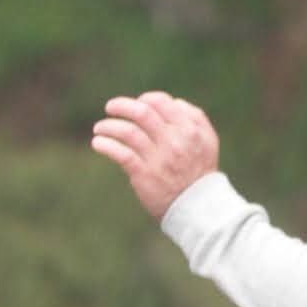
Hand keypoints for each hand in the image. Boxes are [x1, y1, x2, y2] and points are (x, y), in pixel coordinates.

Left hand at [92, 91, 220, 219]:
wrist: (197, 206)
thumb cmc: (200, 171)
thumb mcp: (207, 140)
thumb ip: (194, 117)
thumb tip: (172, 102)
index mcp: (189, 129)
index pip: (161, 102)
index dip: (145, 99)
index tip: (137, 104)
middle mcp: (174, 141)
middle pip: (142, 112)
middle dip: (122, 106)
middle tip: (110, 107)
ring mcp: (159, 158)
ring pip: (128, 132)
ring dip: (108, 126)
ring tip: (99, 128)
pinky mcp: (144, 174)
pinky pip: (120, 154)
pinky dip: (106, 145)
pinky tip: (98, 143)